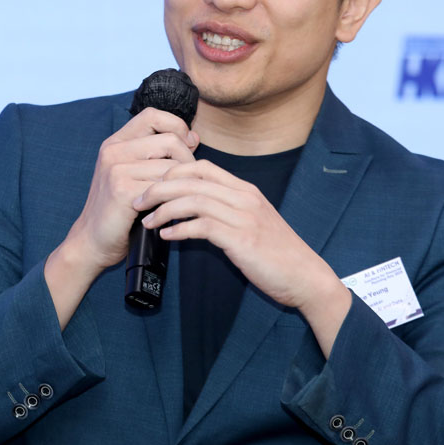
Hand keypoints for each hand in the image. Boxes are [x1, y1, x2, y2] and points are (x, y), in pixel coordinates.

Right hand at [64, 107, 198, 272]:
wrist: (92, 240)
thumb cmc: (120, 208)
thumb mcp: (134, 173)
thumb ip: (158, 153)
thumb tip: (193, 137)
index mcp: (116, 142)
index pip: (154, 115)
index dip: (177, 126)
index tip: (188, 146)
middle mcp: (113, 150)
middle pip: (170, 140)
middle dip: (188, 161)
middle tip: (186, 182)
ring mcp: (116, 169)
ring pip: (171, 166)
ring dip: (181, 185)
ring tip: (175, 199)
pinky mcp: (121, 189)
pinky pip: (163, 187)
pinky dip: (171, 200)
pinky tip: (165, 211)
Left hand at [133, 160, 348, 316]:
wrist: (305, 277)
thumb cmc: (276, 254)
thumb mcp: (251, 223)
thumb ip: (226, 211)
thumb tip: (192, 210)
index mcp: (245, 190)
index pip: (202, 167)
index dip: (171, 172)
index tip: (151, 186)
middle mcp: (244, 198)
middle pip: (192, 178)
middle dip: (158, 187)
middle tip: (137, 200)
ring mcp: (244, 217)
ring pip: (193, 199)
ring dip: (163, 208)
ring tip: (146, 220)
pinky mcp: (242, 239)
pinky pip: (202, 225)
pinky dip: (179, 228)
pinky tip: (166, 235)